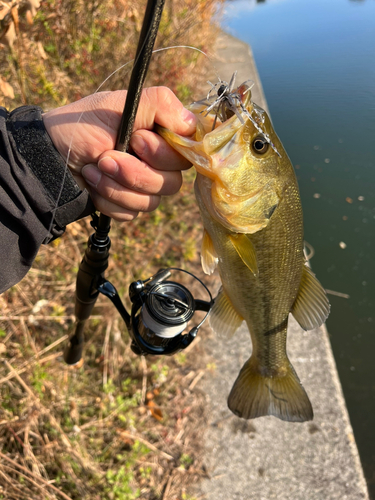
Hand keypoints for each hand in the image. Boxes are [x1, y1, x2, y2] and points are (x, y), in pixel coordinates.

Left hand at [43, 87, 196, 220]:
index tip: (138, 140)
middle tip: (106, 156)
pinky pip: (133, 213)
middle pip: (174, 181)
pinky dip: (109, 199)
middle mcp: (158, 161)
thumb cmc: (80, 126)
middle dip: (135, 171)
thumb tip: (192, 123)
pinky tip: (93, 185)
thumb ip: (159, 104)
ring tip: (94, 169)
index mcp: (160, 134)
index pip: (189, 151)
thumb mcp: (118, 105)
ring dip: (118, 186)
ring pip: (153, 201)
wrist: (49, 159)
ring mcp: (145, 185)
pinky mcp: (130, 205)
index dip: (166, 152)